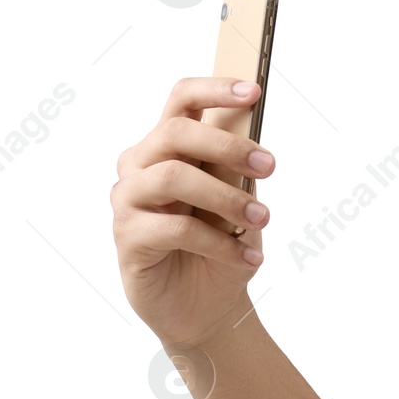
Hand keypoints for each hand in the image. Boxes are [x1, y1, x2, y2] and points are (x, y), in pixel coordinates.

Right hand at [111, 77, 274, 349]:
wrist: (206, 308)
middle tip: (270, 166)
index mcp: (166, 150)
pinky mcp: (128, 238)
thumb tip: (253, 145)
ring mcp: (128, 201)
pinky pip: (174, 229)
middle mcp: (140, 167)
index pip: (180, 103)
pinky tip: (248, 258)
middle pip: (174, 134)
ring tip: (262, 217)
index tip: (253, 91)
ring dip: (225, 197)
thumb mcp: (238, 208)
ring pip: (172, 178)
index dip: (213, 90)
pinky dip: (219, 243)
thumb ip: (237, 176)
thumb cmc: (220, 249)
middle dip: (227, 146)